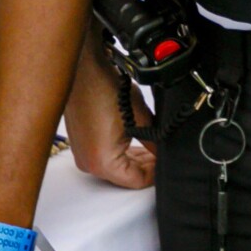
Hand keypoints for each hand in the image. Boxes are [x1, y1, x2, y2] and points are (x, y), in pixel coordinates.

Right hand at [66, 33, 156, 188]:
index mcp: (102, 162)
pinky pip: (105, 154)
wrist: (83, 70)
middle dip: (146, 165)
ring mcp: (83, 154)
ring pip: (116, 165)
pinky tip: (137, 140)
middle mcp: (89, 163)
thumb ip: (155, 142)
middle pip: (125, 175)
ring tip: (154, 146)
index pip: (136, 180)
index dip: (156, 173)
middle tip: (164, 154)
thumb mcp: (140, 118)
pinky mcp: (82, 143)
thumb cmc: (103, 89)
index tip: (168, 165)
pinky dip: (122, 150)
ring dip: (135, 157)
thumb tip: (164, 152)